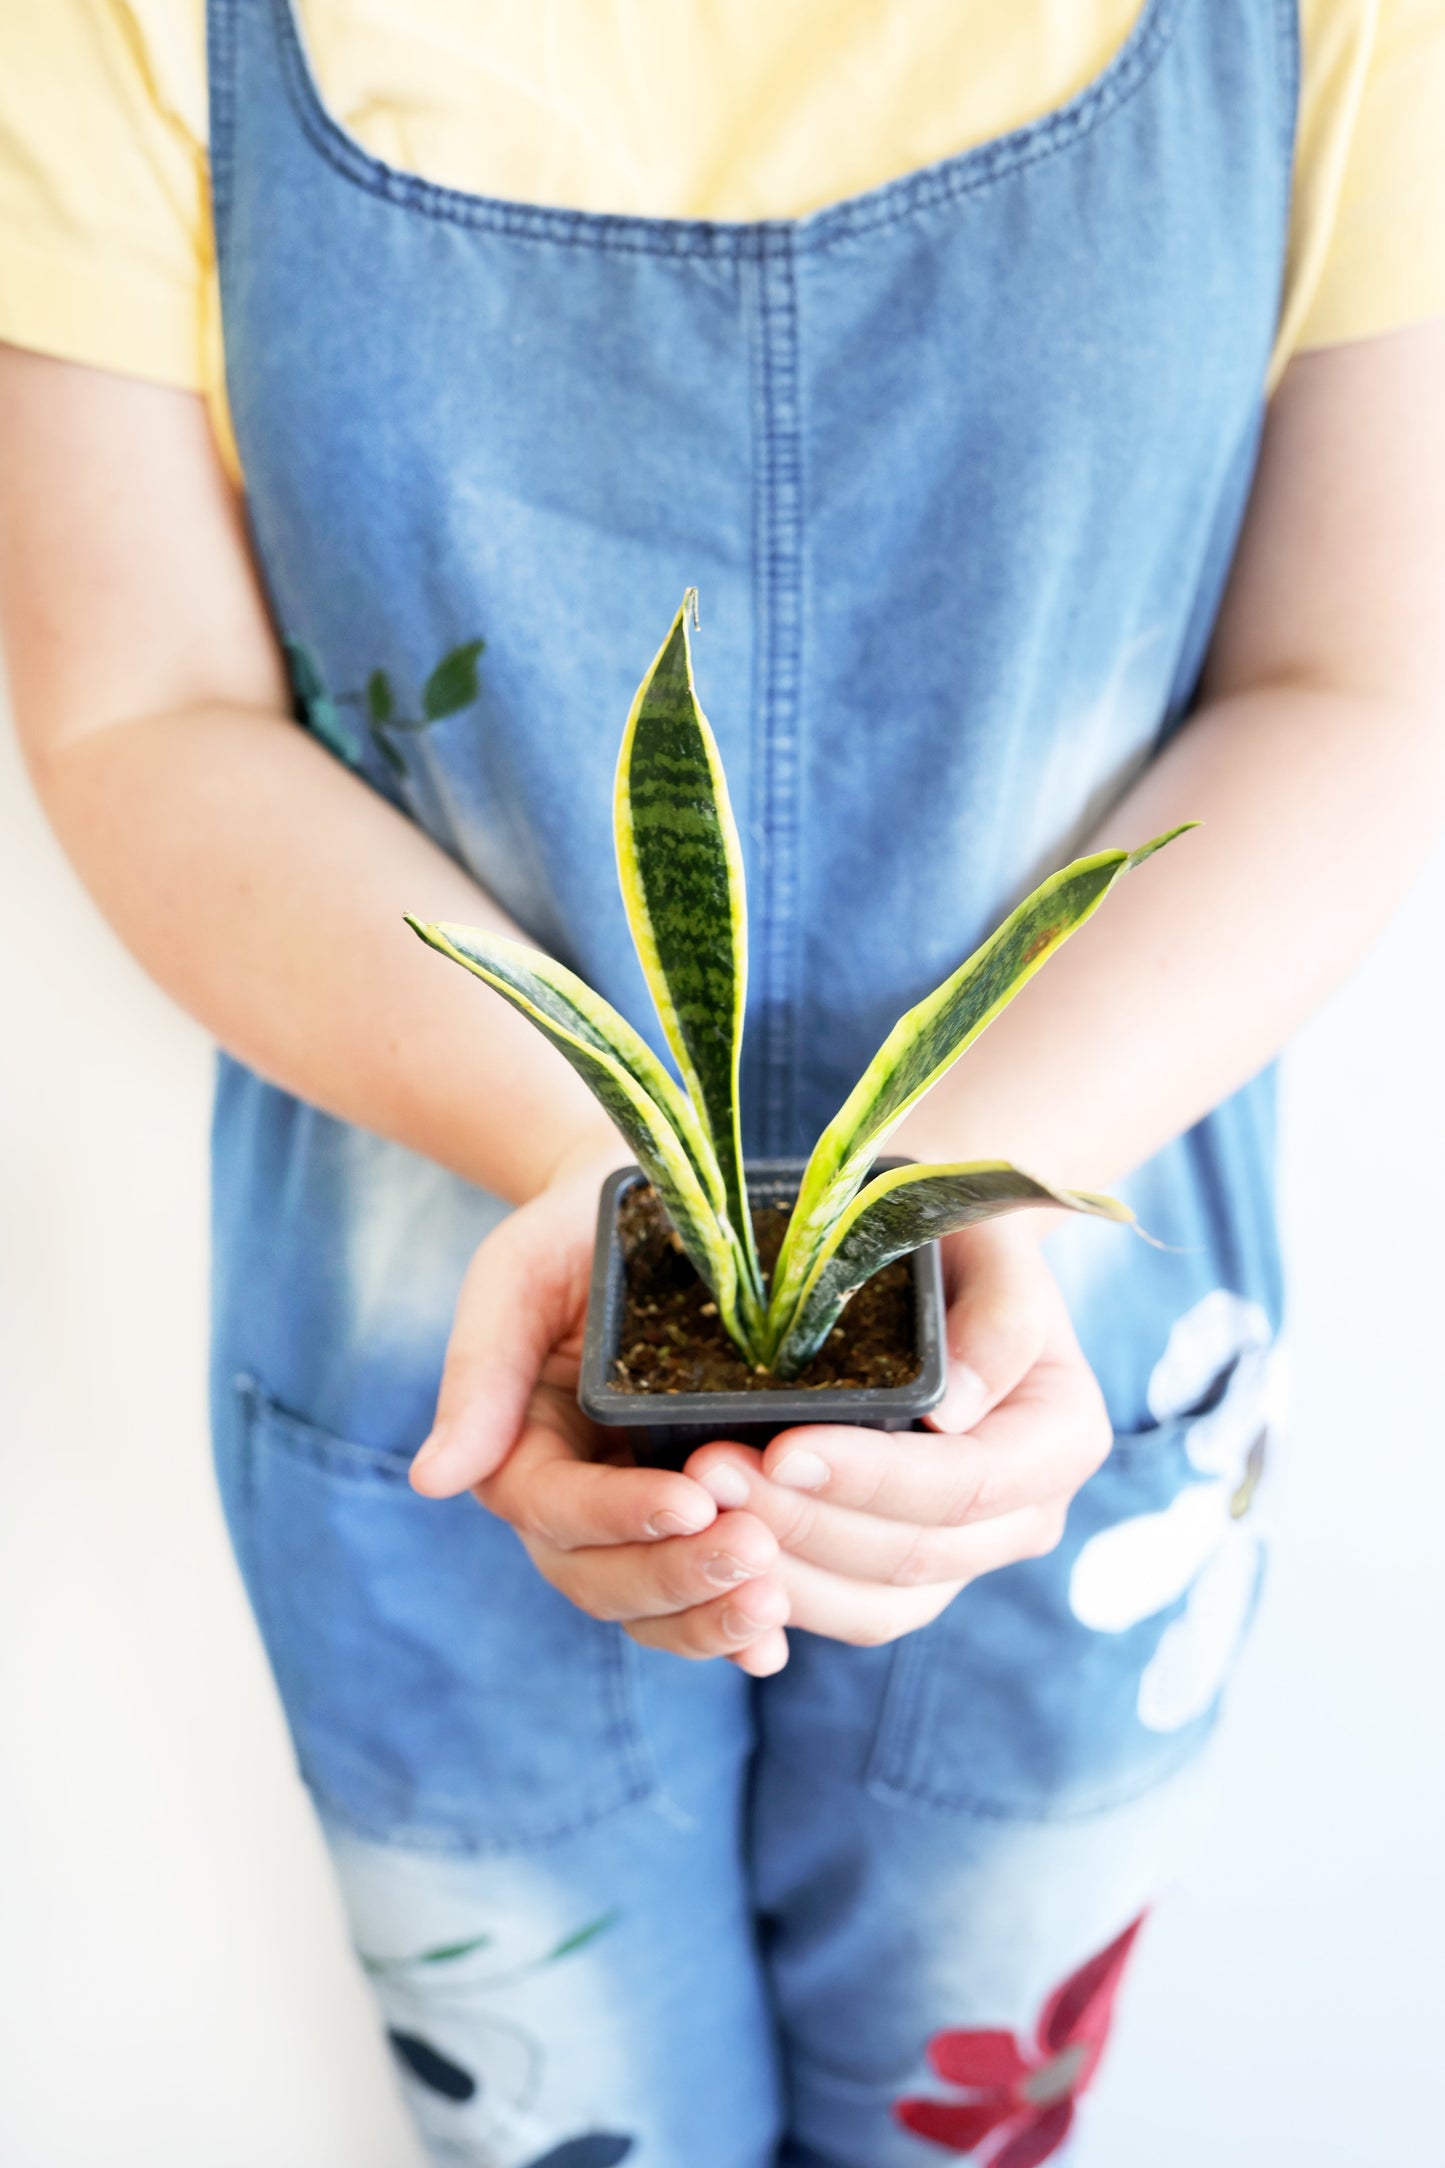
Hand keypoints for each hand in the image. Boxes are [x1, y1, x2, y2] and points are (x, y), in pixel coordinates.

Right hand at [408, 1139, 792, 1676]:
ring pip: (651, 1606)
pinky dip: (731, 1633)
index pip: (557, 1510)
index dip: (620, 1515)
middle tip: (757, 1557)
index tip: (695, 1500)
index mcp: (519, 1451)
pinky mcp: (695, 1522)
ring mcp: (633, 1519)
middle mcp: (573, 1502)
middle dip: (676, 1578)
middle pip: (602, 1580)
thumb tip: (432, 1480)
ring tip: (775, 1602)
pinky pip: (701, 1597)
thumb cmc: (572, 1235)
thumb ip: (479, 1371)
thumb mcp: (517, 1278)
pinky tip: (771, 1650)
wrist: (647, 1212)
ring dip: (708, 1618)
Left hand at [681, 1217, 1111, 1645]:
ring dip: (780, 1568)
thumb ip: (999, 1317)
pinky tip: (716, 1552)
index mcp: (1063, 1437)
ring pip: (877, 1606)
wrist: (932, 1261)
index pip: (969, 1484)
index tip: (784, 1446)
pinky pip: (848, 1613)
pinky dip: (781, 1594)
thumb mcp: (988, 1244)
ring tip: (699, 1508)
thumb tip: (956, 1409)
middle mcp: (1028, 1515)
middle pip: (914, 1555)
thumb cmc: (956, 1239)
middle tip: (708, 1471)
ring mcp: (969, 1556)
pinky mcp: (909, 1577)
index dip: (873, 1478)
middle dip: (803, 1521)